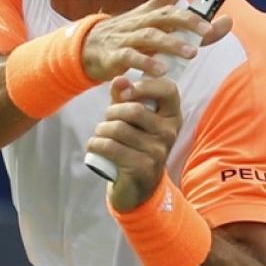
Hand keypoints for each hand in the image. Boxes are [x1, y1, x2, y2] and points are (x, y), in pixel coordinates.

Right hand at [80, 0, 232, 82]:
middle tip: (207, 30)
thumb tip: (227, 21)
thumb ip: (194, 31)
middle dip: (187, 20)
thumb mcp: (161, 34)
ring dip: (171, 43)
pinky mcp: (115, 56)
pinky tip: (161, 70)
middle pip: (165, 14)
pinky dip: (146, 63)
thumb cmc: (130, 40)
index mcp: (150, 11)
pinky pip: (131, 57)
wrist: (86, 50)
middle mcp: (140, 20)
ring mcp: (126, 37)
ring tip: (191, 54)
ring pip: (151, 36)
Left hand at [87, 74, 182, 213]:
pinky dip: (95, 143)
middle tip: (106, 121)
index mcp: (172, 117)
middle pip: (134, 110)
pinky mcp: (142, 167)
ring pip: (118, 129)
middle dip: (111, 112)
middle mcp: (169, 133)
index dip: (144, 86)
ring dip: (100, 129)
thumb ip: (124, 96)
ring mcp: (158, 152)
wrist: (137, 186)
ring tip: (99, 135)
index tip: (124, 95)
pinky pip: (111, 147)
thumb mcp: (130, 117)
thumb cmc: (133, 144)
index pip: (168, 89)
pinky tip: (93, 145)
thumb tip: (118, 80)